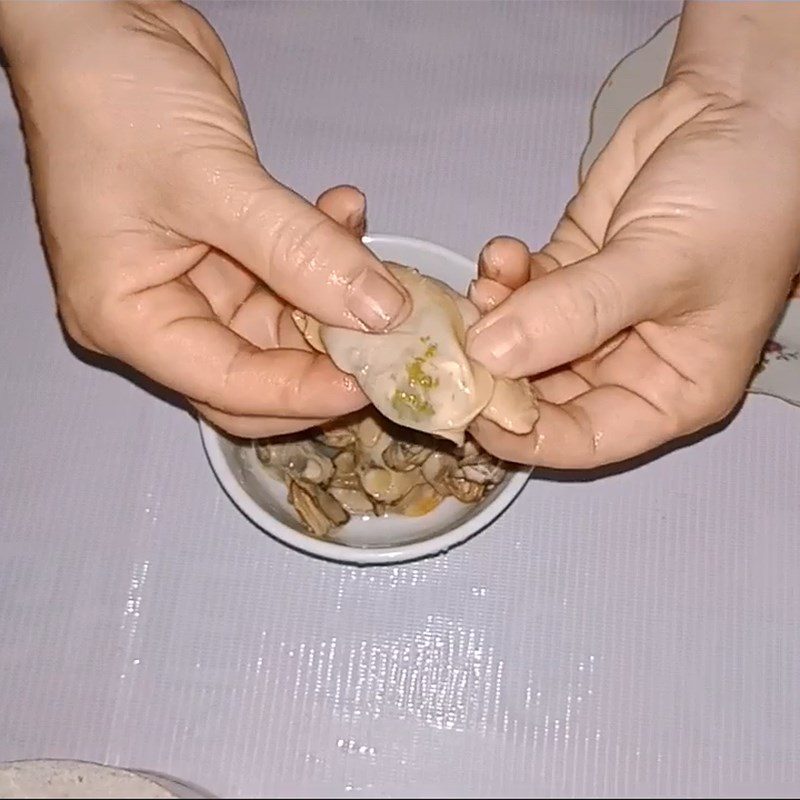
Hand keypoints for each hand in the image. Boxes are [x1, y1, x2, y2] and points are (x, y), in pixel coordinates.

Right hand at [0, 0, 408, 437]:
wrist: (98, 21)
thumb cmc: (112, 98)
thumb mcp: (211, 180)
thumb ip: (301, 251)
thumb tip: (381, 312)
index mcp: (129, 318)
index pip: (227, 387)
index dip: (304, 392)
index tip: (374, 380)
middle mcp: (163, 311)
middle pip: (260, 371)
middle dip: (328, 359)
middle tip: (392, 341)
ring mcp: (197, 280)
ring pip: (286, 320)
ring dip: (337, 296)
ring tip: (381, 264)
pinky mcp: (230, 247)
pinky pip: (291, 271)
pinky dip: (325, 248)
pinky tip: (348, 209)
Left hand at [466, 3, 799, 467]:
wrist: (745, 106)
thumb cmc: (739, 199)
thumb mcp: (661, 265)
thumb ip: (574, 312)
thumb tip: (488, 354)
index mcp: (672, 389)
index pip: (586, 439)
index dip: (526, 435)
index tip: (471, 410)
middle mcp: (629, 363)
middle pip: (542, 394)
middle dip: (497, 371)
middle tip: (457, 344)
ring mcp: (593, 316)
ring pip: (522, 340)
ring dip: (494, 319)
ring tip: (486, 286)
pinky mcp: (569, 269)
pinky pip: (520, 290)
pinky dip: (503, 277)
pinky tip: (503, 252)